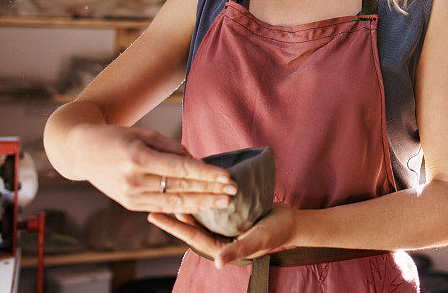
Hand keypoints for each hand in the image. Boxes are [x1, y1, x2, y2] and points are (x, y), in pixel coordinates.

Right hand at [69, 124, 236, 213]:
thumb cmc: (117, 136)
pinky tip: (201, 206)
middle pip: (180, 187)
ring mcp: (130, 195)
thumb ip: (172, 148)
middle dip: (210, 190)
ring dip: (201, 203)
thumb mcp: (144, 133)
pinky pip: (161, 207)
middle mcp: (134, 179)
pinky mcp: (129, 204)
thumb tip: (196, 161)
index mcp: (138, 157)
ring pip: (173, 202)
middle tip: (234, 191)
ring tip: (223, 202)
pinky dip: (183, 208)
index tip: (227, 177)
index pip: (181, 168)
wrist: (81, 150)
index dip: (206, 174)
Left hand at [147, 202, 299, 268]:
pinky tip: (194, 185)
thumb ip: (238, 250)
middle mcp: (219, 237)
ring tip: (169, 190)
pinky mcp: (231, 214)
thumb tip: (217, 262)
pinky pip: (211, 206)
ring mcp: (224, 225)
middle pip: (191, 224)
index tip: (154, 215)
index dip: (173, 226)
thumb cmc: (277, 233)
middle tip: (154, 198)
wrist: (293, 222)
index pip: (192, 236)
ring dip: (185, 202)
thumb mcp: (258, 240)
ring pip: (199, 214)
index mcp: (221, 247)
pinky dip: (201, 196)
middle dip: (173, 212)